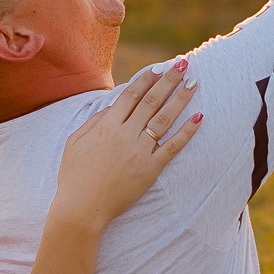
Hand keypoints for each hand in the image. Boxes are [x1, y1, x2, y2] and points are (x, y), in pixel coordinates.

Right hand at [50, 60, 201, 226]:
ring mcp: (140, 151)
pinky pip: (172, 147)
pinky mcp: (150, 169)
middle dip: (168, 80)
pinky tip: (199, 117)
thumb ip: (94, 121)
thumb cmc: (74, 175)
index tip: (159, 67)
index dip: (146, 79)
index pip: (131, 95)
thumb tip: (112, 106)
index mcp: (106, 125)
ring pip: (164, 119)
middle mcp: (125, 134)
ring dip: (180, 99)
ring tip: (194, 84)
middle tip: (184, 65)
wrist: (82, 207)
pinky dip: (187, 132)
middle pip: (151, 101)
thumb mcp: (76, 142)